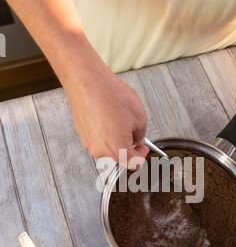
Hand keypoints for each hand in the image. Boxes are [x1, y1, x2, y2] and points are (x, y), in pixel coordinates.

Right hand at [63, 49, 148, 167]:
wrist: (86, 81)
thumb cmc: (110, 96)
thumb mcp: (140, 116)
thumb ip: (141, 134)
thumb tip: (137, 138)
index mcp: (118, 150)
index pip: (133, 164)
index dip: (142, 155)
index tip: (143, 148)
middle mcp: (101, 151)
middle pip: (119, 156)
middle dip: (128, 145)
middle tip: (132, 129)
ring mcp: (89, 143)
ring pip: (107, 146)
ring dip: (115, 137)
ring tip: (119, 117)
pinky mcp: (81, 133)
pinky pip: (97, 136)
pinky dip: (104, 130)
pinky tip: (107, 115)